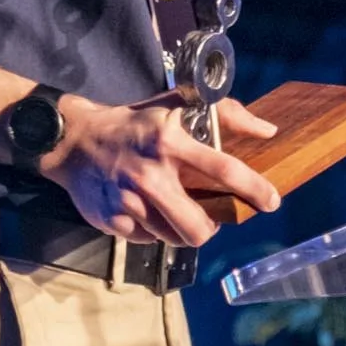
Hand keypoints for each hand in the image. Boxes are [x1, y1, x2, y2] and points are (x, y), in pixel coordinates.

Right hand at [39, 92, 278, 247]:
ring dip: (181, 228)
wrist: (74, 142)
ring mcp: (130, 202)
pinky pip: (149, 240)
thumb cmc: (133, 123)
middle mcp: (151, 175)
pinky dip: (155, 229)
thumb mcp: (176, 105)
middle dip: (211, 228)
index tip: (272, 201)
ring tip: (173, 207)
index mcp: (170, 142)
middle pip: (198, 227)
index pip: (223, 170)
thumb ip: (227, 114)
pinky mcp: (114, 221)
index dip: (252, 189)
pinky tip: (147, 209)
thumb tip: (268, 131)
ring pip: (175, 238)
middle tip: (210, 217)